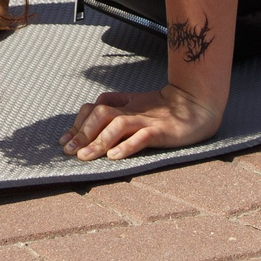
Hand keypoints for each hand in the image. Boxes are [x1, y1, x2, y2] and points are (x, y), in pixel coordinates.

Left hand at [60, 82, 221, 160]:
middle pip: (101, 114)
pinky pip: (142, 137)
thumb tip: (89, 126)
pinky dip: (126, 146)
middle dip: (82, 133)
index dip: (77, 123)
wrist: (196, 103)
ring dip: (98, 141)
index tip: (64, 141)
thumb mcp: (136, 107)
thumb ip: (116, 113)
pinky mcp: (162, 131)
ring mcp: (147, 120)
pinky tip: (113, 156)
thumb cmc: (163, 108)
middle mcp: (132, 110)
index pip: (94, 108)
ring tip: (85, 157)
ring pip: (117, 125)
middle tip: (68, 151)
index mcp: (124, 104)